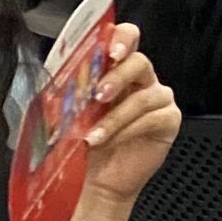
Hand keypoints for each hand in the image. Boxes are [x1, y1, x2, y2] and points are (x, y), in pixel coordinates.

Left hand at [79, 28, 179, 217]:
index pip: (127, 38)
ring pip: (145, 94)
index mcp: (117, 69)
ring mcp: (157, 99)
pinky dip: (126, 129)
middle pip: (140, 61)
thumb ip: (67, 93)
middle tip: (98, 94)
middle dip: (118, 76)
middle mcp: (140, 80)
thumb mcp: (69, 115)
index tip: (109, 50)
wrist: (96, 181)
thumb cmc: (85, 144)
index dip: (121, 38)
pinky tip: (107, 140)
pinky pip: (152, 118)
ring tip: (93, 132)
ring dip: (115, 115)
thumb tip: (53, 79)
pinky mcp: (168, 121)